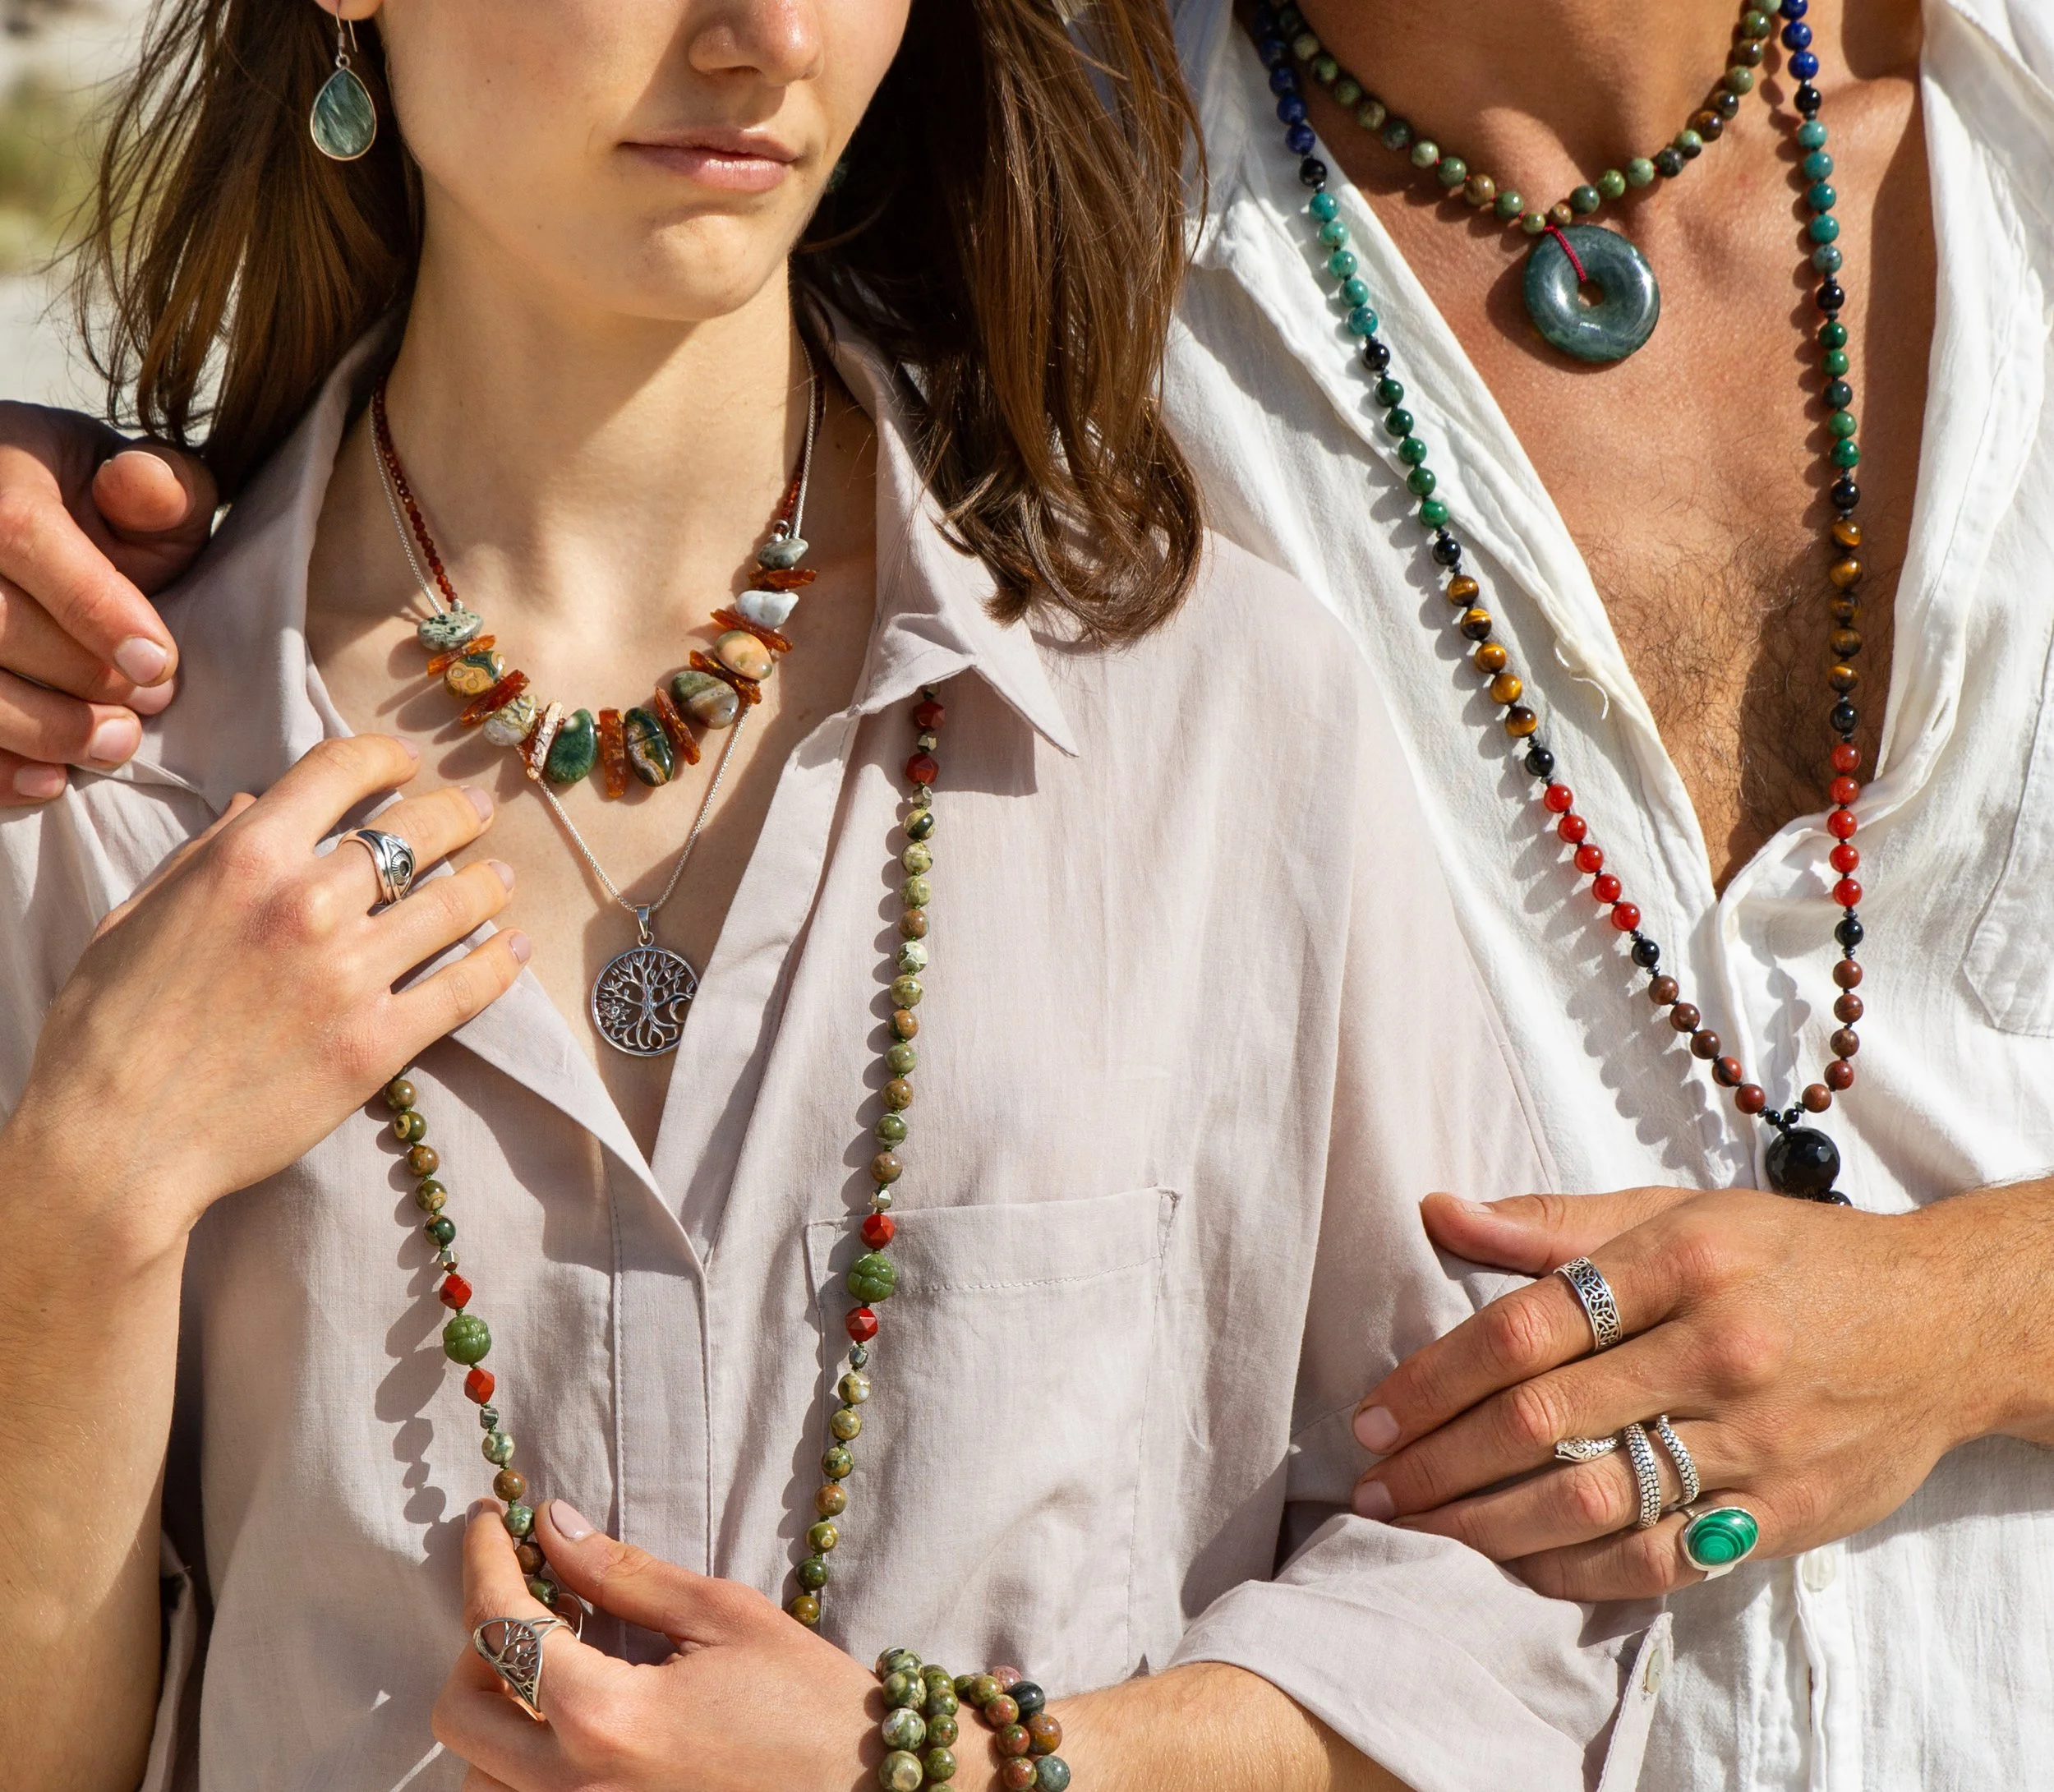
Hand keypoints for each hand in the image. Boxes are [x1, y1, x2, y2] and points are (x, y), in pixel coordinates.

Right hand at [0, 403, 214, 804]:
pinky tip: (46, 781)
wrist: (22, 508)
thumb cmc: (96, 507)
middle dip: (78, 677)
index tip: (157, 664)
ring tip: (114, 743)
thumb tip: (144, 485)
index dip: (94, 609)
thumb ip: (159, 488)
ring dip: (40, 728)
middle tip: (149, 706)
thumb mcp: (137, 482)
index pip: (23, 536)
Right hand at [5, 734, 526, 1258]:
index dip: (385, 758)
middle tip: (479, 810)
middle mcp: (309, 904)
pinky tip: (515, 949)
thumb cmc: (110, 1027)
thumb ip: (207, 853)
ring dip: (488, 883)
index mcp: (247, 858)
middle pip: (417, 830)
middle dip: (457, 812)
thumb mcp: (139, 914)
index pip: (341, 771)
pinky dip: (500, 963)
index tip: (407, 764)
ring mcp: (351, 975)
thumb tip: (256, 803)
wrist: (118, 1139)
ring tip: (501, 876)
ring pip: (455, 903)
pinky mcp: (379, 1044)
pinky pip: (466, 989)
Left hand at [435, 1500, 876, 1791]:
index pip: (501, 1627)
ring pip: (479, 1771)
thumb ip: (624, 1574)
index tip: (490, 1518)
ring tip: (554, 1657)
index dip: (485, 1560)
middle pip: (459, 1711)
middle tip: (530, 1595)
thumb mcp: (722, 1615)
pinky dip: (521, 1758)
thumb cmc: (806, 1700)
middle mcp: (576, 1787)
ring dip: (497, 1706)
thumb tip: (552, 1525)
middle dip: (476, 1639)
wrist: (864, 1787)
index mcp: (607, 1717)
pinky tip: (572, 1714)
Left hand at [1346, 1185, 2014, 1598]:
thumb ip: (1549, 1224)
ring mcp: (1757, 1439)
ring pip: (1592, 1502)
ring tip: (1422, 1532)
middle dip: (1439, 1464)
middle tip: (1375, 1488)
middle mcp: (1718, 1350)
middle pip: (1542, 1423)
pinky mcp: (1788, 1513)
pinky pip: (1660, 1559)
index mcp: (1681, 1260)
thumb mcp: (1676, 1211)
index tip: (1371, 1418)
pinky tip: (1515, 1564)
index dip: (1431, 1382)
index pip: (1522, 1329)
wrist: (1943, 1322)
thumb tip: (1435, 1211)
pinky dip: (1575, 1571)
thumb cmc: (1787, 1257)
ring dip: (1486, 1527)